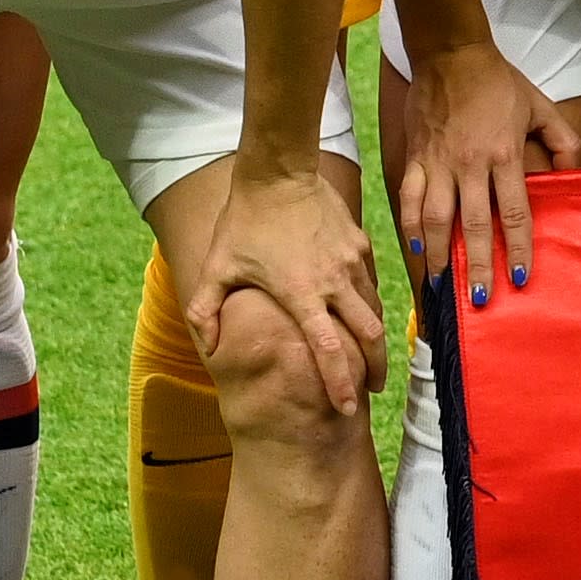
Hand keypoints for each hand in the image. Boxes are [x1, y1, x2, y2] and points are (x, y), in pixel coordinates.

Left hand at [198, 153, 390, 413]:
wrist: (279, 171)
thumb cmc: (245, 221)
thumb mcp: (217, 266)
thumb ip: (206, 310)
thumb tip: (206, 346)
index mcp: (301, 294)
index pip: (329, 350)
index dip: (340, 383)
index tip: (347, 408)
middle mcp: (334, 282)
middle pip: (369, 336)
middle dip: (375, 368)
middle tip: (371, 389)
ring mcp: (351, 262)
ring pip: (375, 309)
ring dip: (375, 337)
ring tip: (371, 356)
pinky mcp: (359, 244)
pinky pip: (370, 281)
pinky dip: (369, 303)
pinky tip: (362, 311)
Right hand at [388, 37, 577, 311]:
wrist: (451, 54)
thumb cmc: (500, 82)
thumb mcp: (541, 106)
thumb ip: (562, 143)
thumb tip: (573, 176)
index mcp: (504, 155)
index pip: (513, 212)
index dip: (518, 249)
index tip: (522, 278)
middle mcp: (470, 164)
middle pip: (475, 225)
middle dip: (478, 265)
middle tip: (480, 299)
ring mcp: (439, 162)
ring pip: (436, 218)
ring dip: (438, 254)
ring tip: (441, 283)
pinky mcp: (416, 157)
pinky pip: (410, 197)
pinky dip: (411, 223)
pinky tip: (414, 246)